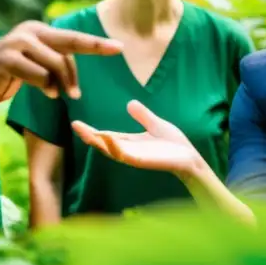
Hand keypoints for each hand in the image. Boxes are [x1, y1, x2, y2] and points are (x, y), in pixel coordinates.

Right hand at [0, 20, 121, 105]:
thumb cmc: (9, 75)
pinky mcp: (7, 59)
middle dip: (93, 51)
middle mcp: (29, 31)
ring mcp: (17, 43)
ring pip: (55, 63)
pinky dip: (45, 87)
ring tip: (57, 94)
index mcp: (38, 31)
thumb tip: (74, 73)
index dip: (96, 43)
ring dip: (61, 84)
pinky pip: (38, 75)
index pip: (72, 38)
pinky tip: (45, 92)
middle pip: (69, 43)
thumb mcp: (35, 66)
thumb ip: (53, 61)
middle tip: (116, 56)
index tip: (119, 47)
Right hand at [72, 100, 207, 177]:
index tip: (76, 123)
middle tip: (75, 126)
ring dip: (98, 142)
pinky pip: (125, 155)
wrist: (190, 157)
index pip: (106, 136)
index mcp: (130, 142)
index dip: (91, 131)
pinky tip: (107, 138)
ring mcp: (134, 157)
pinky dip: (115, 147)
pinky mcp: (142, 162)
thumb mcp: (156, 124)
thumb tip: (129, 103)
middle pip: (103, 144)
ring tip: (86, 132)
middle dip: (89, 136)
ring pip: (111, 151)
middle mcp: (128, 151)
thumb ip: (143, 115)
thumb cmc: (174, 144)